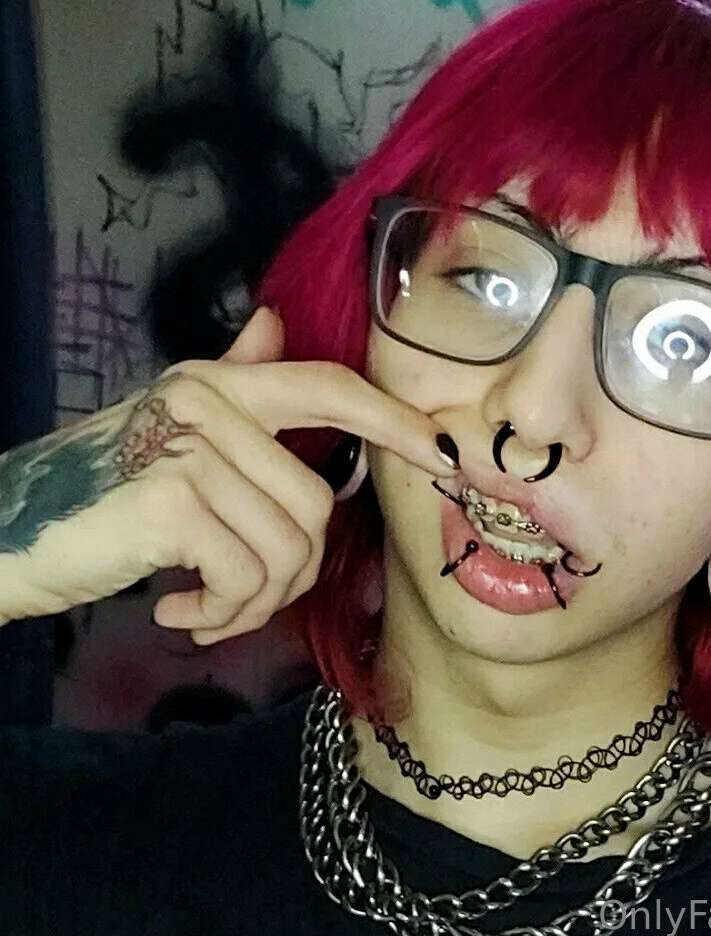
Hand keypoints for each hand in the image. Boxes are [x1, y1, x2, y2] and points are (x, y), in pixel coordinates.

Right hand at [0, 307, 456, 642]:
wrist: (4, 536)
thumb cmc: (100, 493)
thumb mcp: (173, 431)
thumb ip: (234, 378)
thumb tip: (276, 322)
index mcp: (222, 384)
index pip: (329, 388)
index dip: (392, 420)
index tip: (442, 454)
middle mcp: (211, 402)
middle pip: (315, 505)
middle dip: (291, 575)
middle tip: (239, 598)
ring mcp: (193, 447)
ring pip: (288, 548)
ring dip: (252, 603)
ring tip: (205, 606)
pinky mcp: (174, 501)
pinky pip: (248, 576)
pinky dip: (221, 614)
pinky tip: (178, 611)